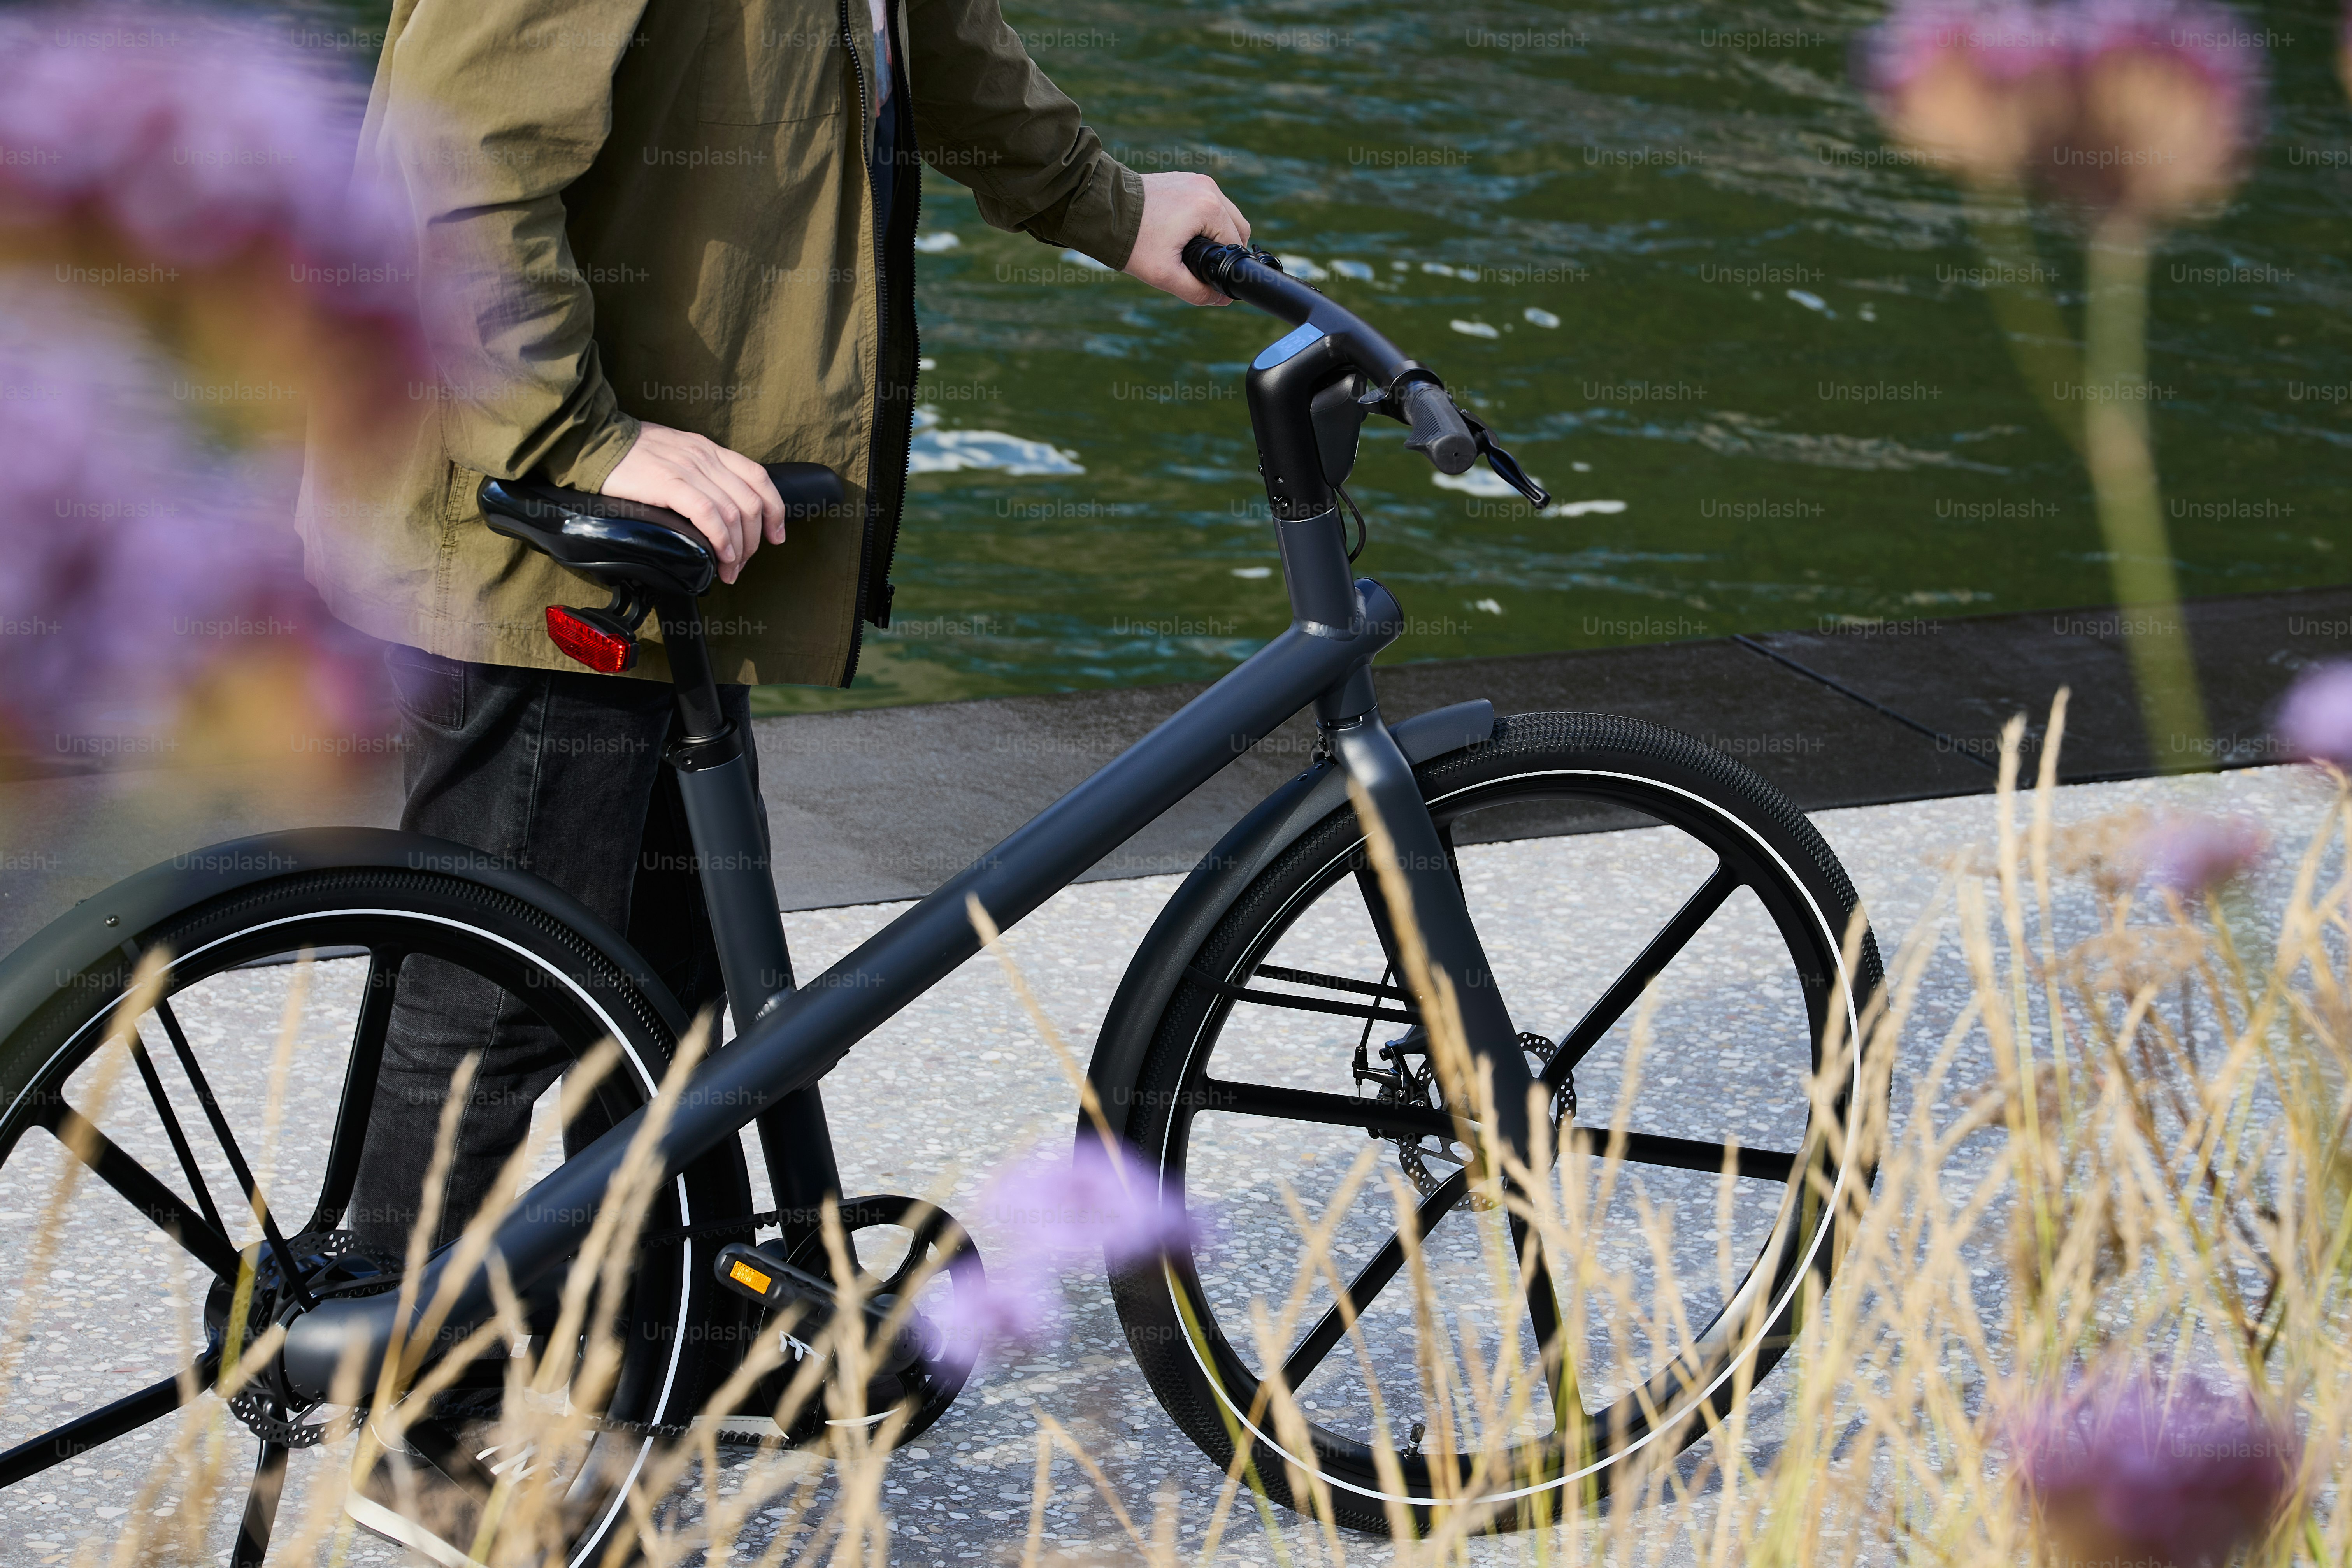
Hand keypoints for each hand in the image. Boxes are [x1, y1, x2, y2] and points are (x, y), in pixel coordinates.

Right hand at [600, 422, 784, 584]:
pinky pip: (709, 515)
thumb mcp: (674, 455)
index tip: (775, 536)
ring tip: (729, 570)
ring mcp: (688, 468)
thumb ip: (697, 475)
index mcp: (708, 449)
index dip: (774, 510)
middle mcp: (704, 456)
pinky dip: (721, 541)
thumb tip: (714, 510)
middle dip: (754, 541)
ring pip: (734, 512)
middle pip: (750, 502)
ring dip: (738, 549)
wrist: (591, 440)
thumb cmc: (627, 455)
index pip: (757, 477)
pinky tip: (719, 557)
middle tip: (741, 564)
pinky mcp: (668, 483)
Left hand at [1121, 171, 1250, 305]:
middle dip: (1226, 248)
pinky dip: (1204, 219)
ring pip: (1224, 213)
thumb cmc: (1133, 242)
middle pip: (1237, 225)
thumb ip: (1197, 291)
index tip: (1213, 277)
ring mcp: (1197, 180)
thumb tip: (1223, 298)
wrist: (1104, 211)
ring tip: (1194, 250)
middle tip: (1204, 266)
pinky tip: (1186, 233)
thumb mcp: (1165, 275)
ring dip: (1217, 233)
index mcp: (1209, 208)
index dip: (1228, 266)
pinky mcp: (1186, 179)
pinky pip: (1208, 202)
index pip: (1236, 243)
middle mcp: (1208, 188)